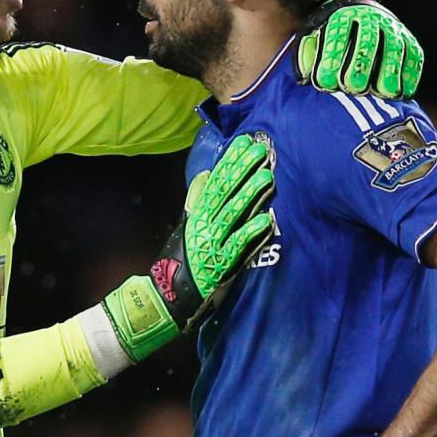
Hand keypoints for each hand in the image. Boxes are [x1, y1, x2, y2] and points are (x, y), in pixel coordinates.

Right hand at [99, 131, 275, 364]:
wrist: (169, 293)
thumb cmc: (182, 258)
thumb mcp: (187, 224)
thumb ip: (197, 199)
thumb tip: (207, 173)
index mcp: (197, 213)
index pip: (216, 181)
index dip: (231, 161)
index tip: (245, 143)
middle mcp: (204, 224)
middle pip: (225, 192)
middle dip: (243, 170)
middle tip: (260, 151)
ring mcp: (213, 242)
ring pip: (234, 213)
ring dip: (251, 194)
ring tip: (267, 177)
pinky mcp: (222, 263)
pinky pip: (238, 245)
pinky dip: (252, 232)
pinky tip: (267, 220)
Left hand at [296, 0, 424, 99]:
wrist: (357, 20)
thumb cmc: (330, 41)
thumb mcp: (314, 41)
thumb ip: (307, 57)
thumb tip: (304, 77)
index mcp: (342, 16)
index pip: (338, 35)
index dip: (331, 59)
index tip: (324, 83)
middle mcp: (370, 18)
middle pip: (367, 43)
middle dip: (359, 67)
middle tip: (352, 88)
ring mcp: (392, 28)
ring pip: (393, 50)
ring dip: (388, 72)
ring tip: (380, 93)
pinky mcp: (409, 42)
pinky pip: (414, 57)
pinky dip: (409, 75)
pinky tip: (401, 93)